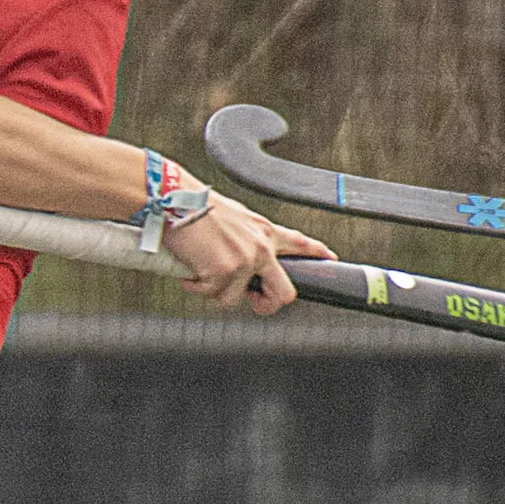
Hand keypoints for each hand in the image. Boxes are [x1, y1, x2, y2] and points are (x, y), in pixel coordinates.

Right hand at [163, 191, 335, 314]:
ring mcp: (245, 261)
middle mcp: (261, 247)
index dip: (317, 252)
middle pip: (285, 293)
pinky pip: (211, 294)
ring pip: (235, 298)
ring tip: (198, 272)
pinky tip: (187, 272)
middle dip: (267, 304)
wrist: (173, 198)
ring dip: (214, 290)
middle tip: (250, 300)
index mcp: (263, 230)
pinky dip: (195, 287)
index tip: (331, 257)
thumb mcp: (231, 215)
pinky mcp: (224, 271)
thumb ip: (244, 236)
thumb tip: (236, 256)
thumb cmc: (193, 204)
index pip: (300, 242)